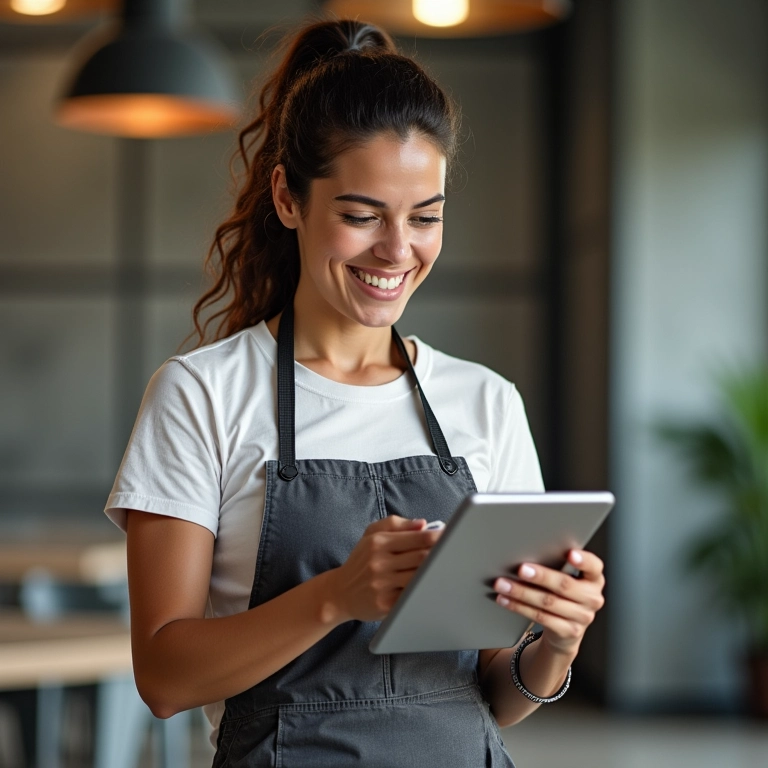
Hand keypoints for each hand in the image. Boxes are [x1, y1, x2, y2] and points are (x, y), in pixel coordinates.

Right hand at [327, 516, 442, 622]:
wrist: (340, 593)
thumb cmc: (361, 561)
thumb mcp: (371, 534)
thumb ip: (395, 524)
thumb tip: (422, 524)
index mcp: (379, 542)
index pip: (417, 537)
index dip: (438, 536)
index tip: (451, 536)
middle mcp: (379, 562)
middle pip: (422, 557)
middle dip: (441, 554)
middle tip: (454, 552)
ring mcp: (382, 584)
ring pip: (420, 576)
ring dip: (435, 572)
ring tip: (446, 568)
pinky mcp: (385, 604)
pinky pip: (412, 595)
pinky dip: (424, 590)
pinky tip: (432, 586)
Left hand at [492, 550, 604, 655]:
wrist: (565, 631)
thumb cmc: (562, 595)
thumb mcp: (566, 579)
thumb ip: (557, 565)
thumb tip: (526, 550)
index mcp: (594, 579)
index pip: (594, 566)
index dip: (583, 560)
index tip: (570, 553)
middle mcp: (592, 598)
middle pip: (564, 585)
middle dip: (540, 576)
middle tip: (521, 569)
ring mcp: (583, 617)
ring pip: (548, 602)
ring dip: (521, 592)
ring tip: (502, 584)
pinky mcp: (569, 632)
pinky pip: (541, 617)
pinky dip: (519, 607)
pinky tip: (505, 600)